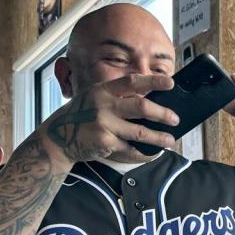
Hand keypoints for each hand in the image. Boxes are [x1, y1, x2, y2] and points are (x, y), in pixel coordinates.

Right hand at [37, 73, 179, 169]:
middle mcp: (103, 105)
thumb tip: (150, 95)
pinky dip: (144, 153)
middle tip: (175, 119)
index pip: (132, 82)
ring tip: (170, 140)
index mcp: (104, 90)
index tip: (171, 83)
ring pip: (140, 132)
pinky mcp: (104, 143)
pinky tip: (153, 153)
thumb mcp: (96, 97)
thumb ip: (118, 95)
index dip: (153, 81)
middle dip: (163, 114)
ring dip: (158, 137)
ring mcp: (104, 124)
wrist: (59, 136)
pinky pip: (130, 149)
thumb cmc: (83, 114)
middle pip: (141, 107)